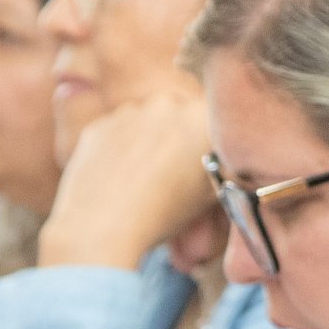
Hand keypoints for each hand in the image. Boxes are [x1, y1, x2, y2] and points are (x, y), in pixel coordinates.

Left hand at [38, 88, 214, 269]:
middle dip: (178, 140)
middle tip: (171, 174)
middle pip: (179, 117)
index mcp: (202, 117)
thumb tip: (228, 163)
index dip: (209, 144)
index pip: (214, 123)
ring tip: (142, 181)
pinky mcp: (100, 124)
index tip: (201, 164)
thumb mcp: (211, 196)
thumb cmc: (163, 213)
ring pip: (145, 123)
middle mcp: (166, 103)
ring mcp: (129, 111)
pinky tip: (118, 179)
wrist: (103, 225)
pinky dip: (119, 150)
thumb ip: (226, 168)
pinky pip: (116, 133)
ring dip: (147, 143)